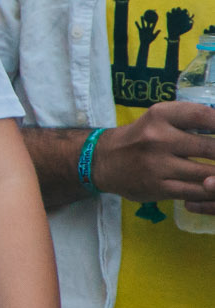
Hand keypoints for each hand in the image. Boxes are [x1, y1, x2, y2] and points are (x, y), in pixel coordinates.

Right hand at [91, 103, 214, 203]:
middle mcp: (158, 138)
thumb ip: (193, 118)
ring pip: (208, 174)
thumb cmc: (142, 136)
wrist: (104, 160)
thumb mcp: (161, 117)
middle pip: (211, 148)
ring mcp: (157, 165)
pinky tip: (213, 187)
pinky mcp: (158, 187)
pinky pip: (196, 192)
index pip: (204, 116)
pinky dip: (211, 191)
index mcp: (161, 115)